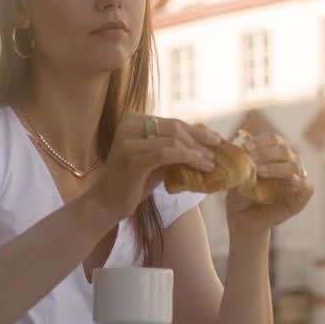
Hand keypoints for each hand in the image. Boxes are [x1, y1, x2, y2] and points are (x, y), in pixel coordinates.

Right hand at [88, 113, 221, 219]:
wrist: (107, 202)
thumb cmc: (133, 182)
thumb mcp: (156, 160)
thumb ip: (175, 147)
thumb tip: (206, 140)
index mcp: (133, 120)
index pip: (172, 122)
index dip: (196, 130)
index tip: (216, 139)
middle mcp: (128, 124)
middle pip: (174, 127)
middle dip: (199, 139)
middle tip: (217, 151)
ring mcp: (128, 140)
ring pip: (173, 139)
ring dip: (196, 151)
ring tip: (211, 163)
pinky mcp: (132, 157)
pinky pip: (166, 153)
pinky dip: (187, 158)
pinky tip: (199, 165)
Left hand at [226, 133, 313, 235]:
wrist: (243, 217)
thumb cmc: (241, 192)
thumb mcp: (238, 172)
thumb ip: (242, 156)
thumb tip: (239, 136)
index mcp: (275, 153)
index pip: (274, 139)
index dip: (261, 141)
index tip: (245, 147)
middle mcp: (288, 162)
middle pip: (284, 149)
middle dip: (267, 152)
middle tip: (251, 158)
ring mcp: (297, 178)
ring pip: (293, 166)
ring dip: (276, 167)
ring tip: (259, 172)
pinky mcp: (301, 197)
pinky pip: (305, 186)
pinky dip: (297, 182)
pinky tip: (286, 183)